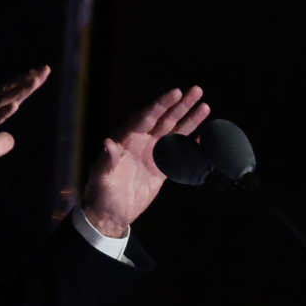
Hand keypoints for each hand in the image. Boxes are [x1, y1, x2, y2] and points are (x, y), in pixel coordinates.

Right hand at [0, 66, 50, 193]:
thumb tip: (11, 138)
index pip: (4, 97)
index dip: (21, 86)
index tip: (38, 75)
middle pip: (5, 94)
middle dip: (25, 81)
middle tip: (44, 69)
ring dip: (18, 91)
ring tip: (35, 79)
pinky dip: (2, 113)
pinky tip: (15, 104)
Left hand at [83, 86, 209, 237]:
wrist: (110, 214)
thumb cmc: (101, 194)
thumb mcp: (101, 177)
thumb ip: (107, 160)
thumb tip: (108, 142)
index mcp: (126, 139)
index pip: (146, 117)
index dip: (161, 104)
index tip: (176, 92)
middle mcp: (141, 142)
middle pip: (164, 118)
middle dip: (180, 105)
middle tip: (196, 90)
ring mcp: (152, 153)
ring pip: (174, 131)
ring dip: (189, 119)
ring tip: (204, 105)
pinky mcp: (161, 168)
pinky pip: (179, 152)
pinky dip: (191, 144)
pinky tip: (204, 135)